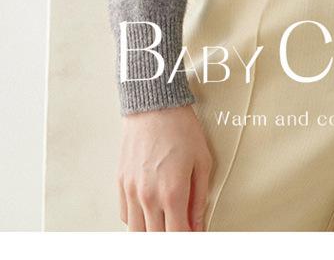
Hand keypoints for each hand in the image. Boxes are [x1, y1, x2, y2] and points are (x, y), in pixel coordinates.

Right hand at [117, 103, 213, 230]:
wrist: (155, 105)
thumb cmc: (181, 128)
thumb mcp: (202, 162)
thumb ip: (200, 199)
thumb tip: (198, 225)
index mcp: (173, 193)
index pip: (177, 236)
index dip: (187, 240)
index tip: (193, 236)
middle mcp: (148, 197)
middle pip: (156, 238)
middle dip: (169, 237)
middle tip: (180, 227)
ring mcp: (132, 191)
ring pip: (137, 232)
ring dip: (151, 232)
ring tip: (164, 222)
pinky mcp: (121, 183)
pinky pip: (125, 216)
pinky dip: (137, 220)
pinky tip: (149, 211)